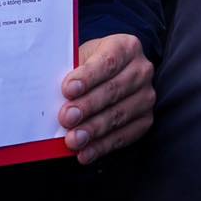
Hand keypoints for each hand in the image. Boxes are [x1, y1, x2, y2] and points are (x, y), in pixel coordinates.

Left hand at [58, 34, 154, 164]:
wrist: (110, 73)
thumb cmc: (91, 64)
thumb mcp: (82, 57)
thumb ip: (72, 72)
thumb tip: (54, 95)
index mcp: (126, 47)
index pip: (108, 62)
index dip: (87, 77)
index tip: (68, 90)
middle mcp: (142, 70)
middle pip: (114, 90)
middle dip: (88, 106)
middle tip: (66, 118)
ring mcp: (146, 96)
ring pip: (119, 115)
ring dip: (94, 130)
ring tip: (73, 140)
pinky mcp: (145, 120)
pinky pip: (124, 136)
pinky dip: (102, 146)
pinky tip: (85, 153)